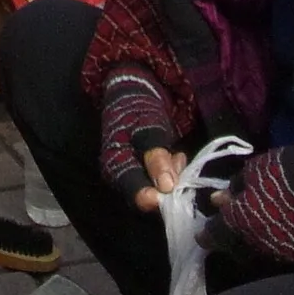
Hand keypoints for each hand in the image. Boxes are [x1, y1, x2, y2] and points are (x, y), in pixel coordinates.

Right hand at [98, 69, 181, 210]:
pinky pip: (164, 182)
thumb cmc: (136, 110)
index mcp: (116, 169)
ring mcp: (137, 177)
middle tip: (177, 161)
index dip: (156, 199)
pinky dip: (173, 171)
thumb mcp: (147, 129)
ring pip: (160, 189)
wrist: (133, 95)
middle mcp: (124, 179)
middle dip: (169, 183)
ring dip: (173, 175)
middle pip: (151, 195)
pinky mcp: (147, 174)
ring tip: (176, 155)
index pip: (136, 196)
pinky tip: (175, 156)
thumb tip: (167, 187)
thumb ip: (156, 158)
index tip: (173, 189)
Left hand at [203, 142, 293, 264]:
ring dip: (250, 246)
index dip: (207, 235)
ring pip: (257, 256)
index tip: (201, 235)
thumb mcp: (253, 171)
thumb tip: (218, 201)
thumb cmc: (283, 172)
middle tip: (228, 231)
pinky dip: (272, 247)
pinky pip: (280, 255)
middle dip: (228, 241)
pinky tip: (274, 235)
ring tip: (251, 232)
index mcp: (240, 222)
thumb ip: (233, 189)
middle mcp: (257, 244)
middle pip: (236, 250)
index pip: (216, 235)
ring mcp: (280, 254)